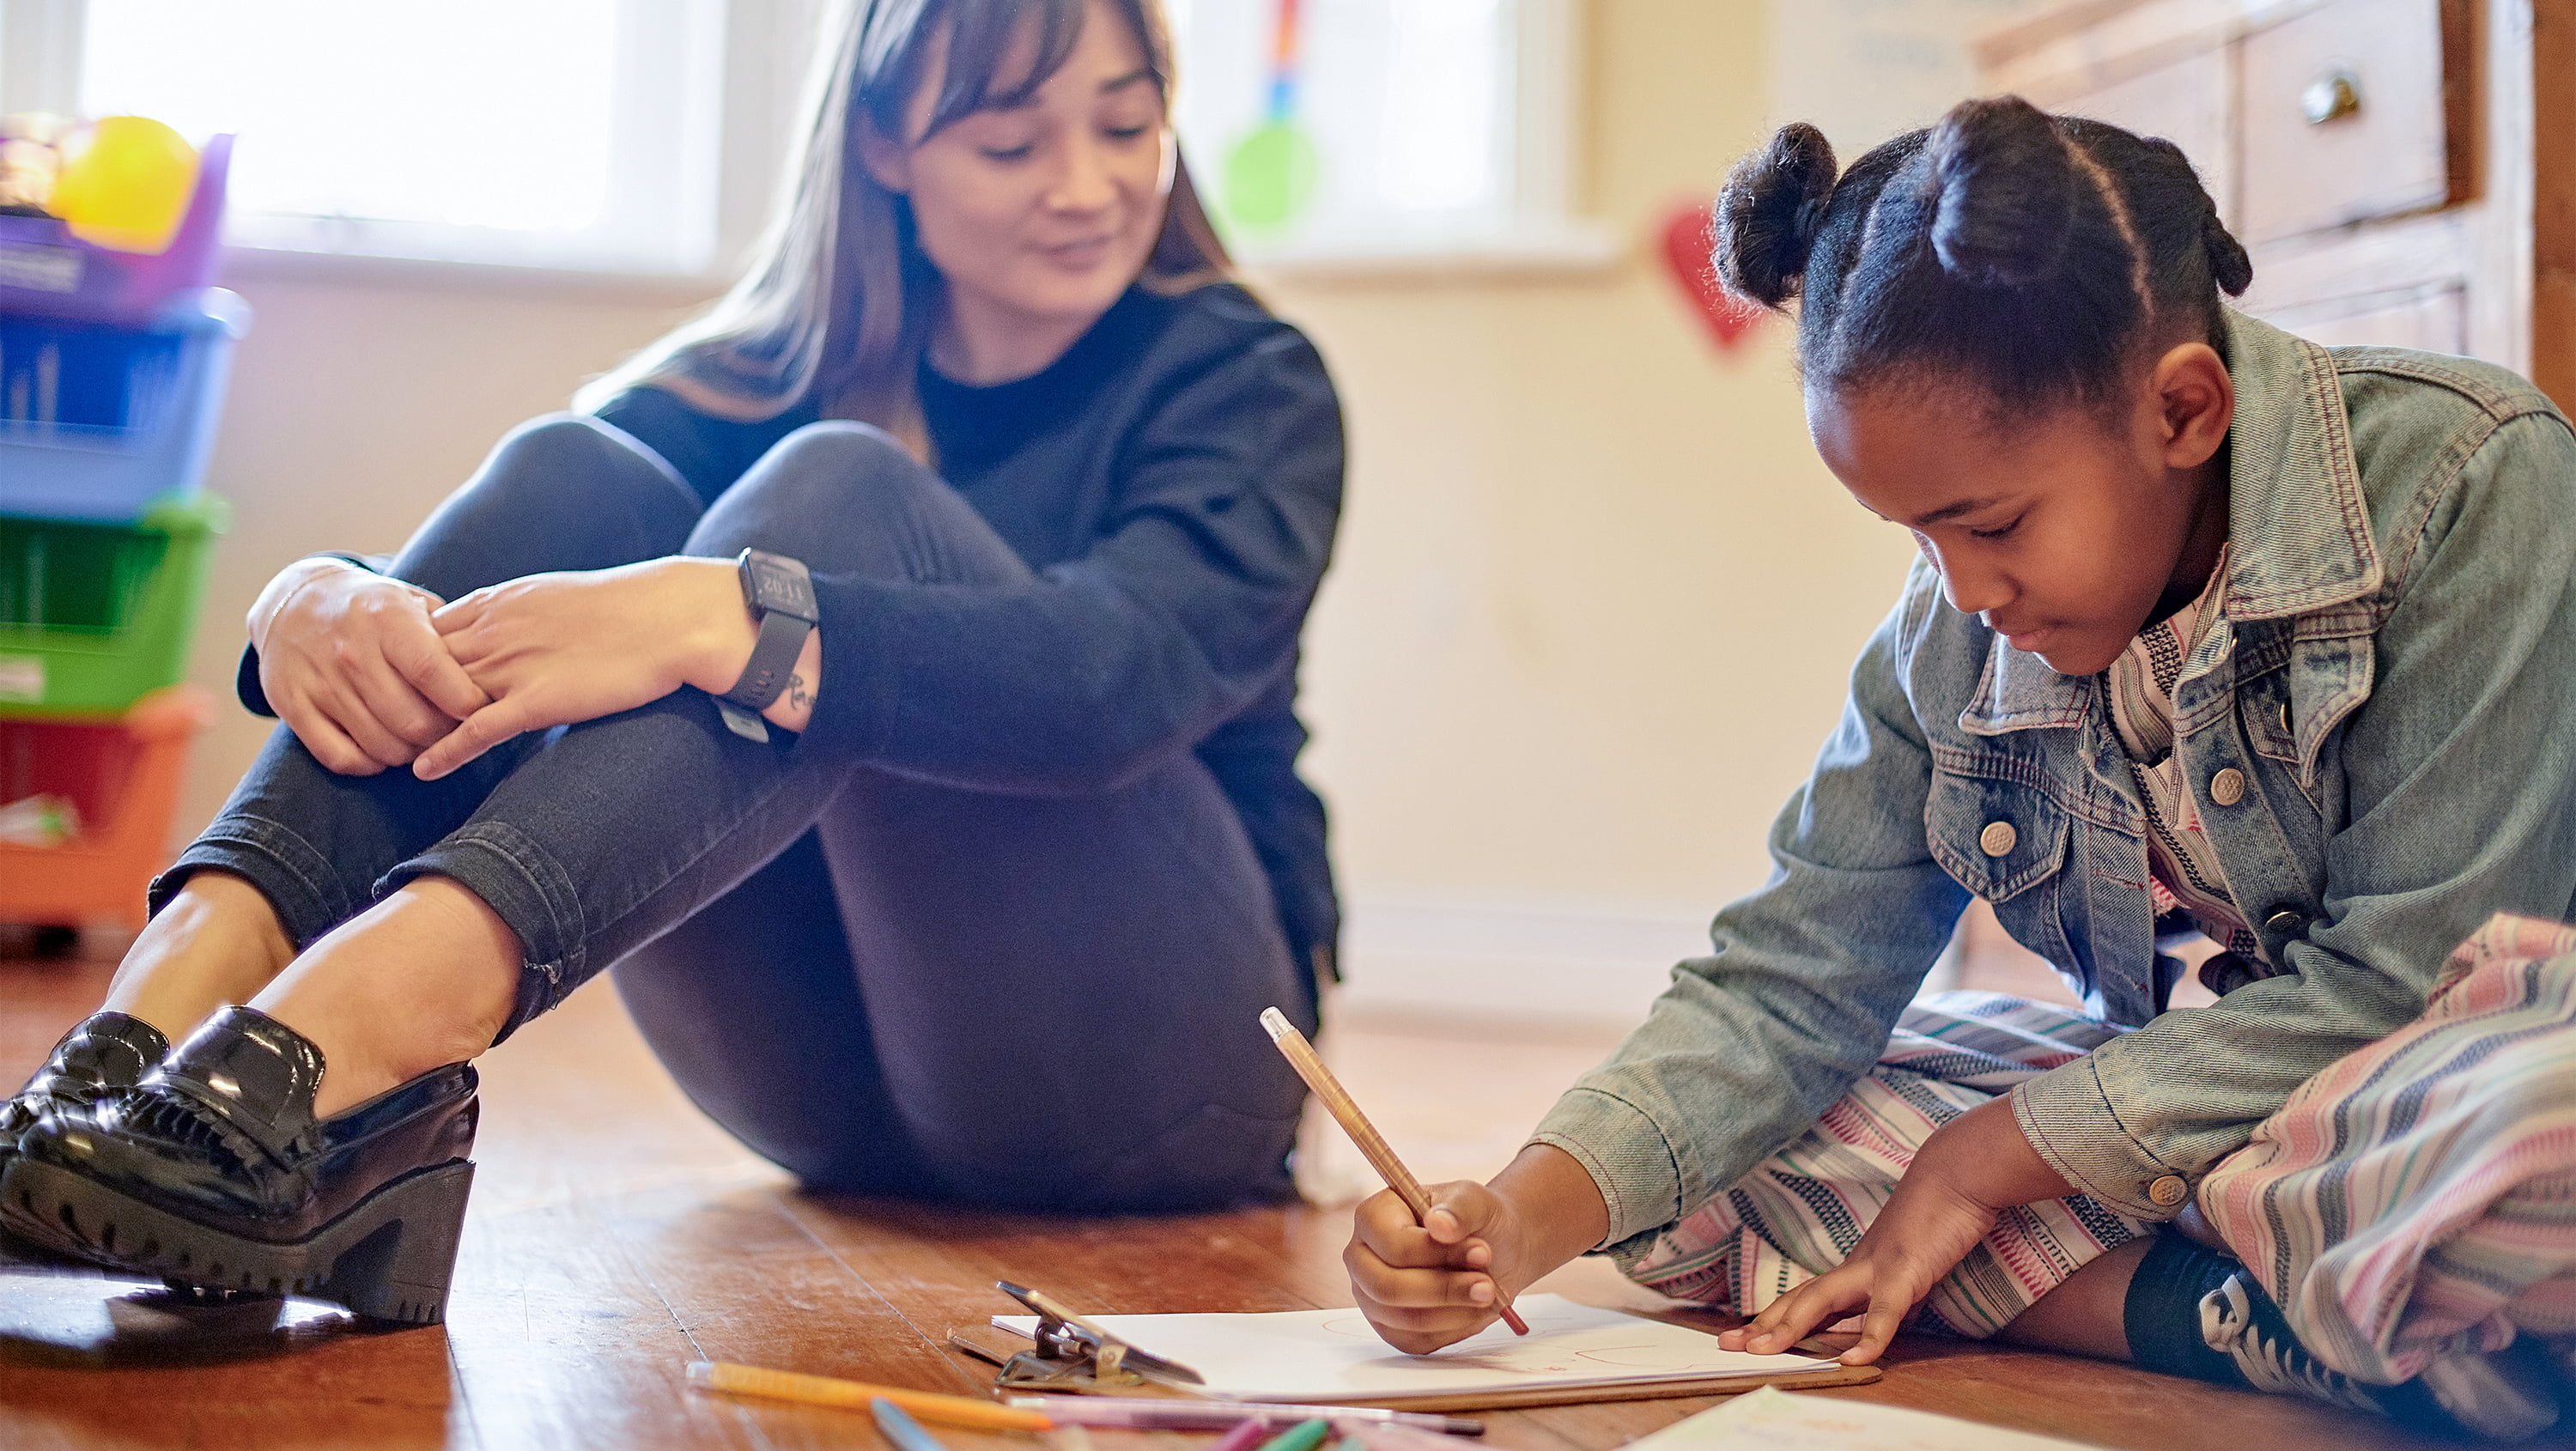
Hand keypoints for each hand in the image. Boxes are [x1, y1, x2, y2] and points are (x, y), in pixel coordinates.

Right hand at [249, 558, 488, 775]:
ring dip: (412, 754)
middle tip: (453, 732)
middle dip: (444, 737)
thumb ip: (449, 636)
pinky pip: (341, 757)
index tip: (481, 710)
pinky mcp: (293, 707)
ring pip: (382, 745)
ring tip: (422, 741)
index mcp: (388, 621)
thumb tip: (490, 674)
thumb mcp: (410, 602)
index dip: (466, 703)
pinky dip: (370, 764)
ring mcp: (321, 683)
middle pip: (413, 722)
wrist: (293, 602)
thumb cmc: (371, 608)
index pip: (434, 673)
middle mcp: (352, 653)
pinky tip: (384, 751)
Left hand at [414, 557, 756, 779]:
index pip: (424, 631)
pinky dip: (445, 751)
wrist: (668, 617)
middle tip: (371, 723)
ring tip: (386, 752)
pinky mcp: (537, 699)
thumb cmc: (627, 607)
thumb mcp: (557, 597)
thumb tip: (510, 629)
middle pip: (418, 666)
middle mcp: (493, 632)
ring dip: (411, 726)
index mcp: (496, 603)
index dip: (403, 659)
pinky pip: (477, 730)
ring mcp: (512, 667)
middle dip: (392, 693)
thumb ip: (522, 615)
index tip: (389, 682)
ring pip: (439, 699)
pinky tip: (423, 770)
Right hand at [1345, 1143, 1608, 1353]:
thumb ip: (1462, 1208)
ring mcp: (1372, 1297)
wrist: (1495, 1247)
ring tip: (1492, 1294)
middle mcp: (1361, 1257)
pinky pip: (1415, 1341)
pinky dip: (1452, 1330)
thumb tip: (1441, 1225)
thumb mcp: (1481, 1200)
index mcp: (1373, 1215)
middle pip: (1385, 1288)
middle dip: (1444, 1289)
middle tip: (1491, 1283)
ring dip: (1454, 1310)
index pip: (1386, 1242)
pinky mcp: (1393, 1328)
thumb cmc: (1482, 1217)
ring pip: (1401, 1319)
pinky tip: (1476, 1309)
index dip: (1431, 1251)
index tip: (1478, 1247)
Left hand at [1717, 1095, 2068, 1365]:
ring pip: (1823, 1301)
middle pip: (1801, 1300)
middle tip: (1726, 1344)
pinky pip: (1884, 1311)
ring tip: (1761, 1352)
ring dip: (1790, 1327)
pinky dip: (1870, 1337)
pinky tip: (1855, 1361)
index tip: (1742, 1334)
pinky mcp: (1906, 1272)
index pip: (1805, 1297)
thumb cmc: (1935, 1215)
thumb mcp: (1908, 1261)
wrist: (1955, 1174)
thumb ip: (1890, 1289)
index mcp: (1856, 1268)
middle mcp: (1857, 1268)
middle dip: (1764, 1325)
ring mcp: (1877, 1268)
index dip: (1774, 1317)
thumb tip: (1878, 1317)